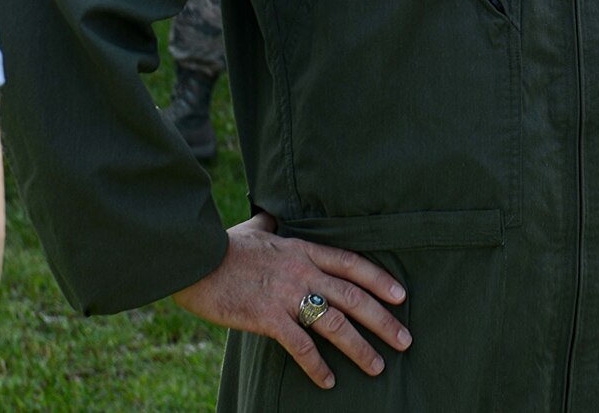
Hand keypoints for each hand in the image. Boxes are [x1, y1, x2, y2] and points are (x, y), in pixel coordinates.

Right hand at [172, 212, 411, 390]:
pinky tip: (329, 381)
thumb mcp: (255, 229)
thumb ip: (270, 226)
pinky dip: (318, 365)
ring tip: (378, 366)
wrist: (193, 260)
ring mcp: (287, 295)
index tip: (401, 296)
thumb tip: (271, 217)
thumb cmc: (223, 245)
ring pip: (335, 324)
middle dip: (383, 320)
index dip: (381, 280)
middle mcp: (303, 272)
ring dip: (360, 347)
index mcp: (304, 250)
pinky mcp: (267, 318)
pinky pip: (301, 346)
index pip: (353, 264)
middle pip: (354, 297)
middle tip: (405, 340)